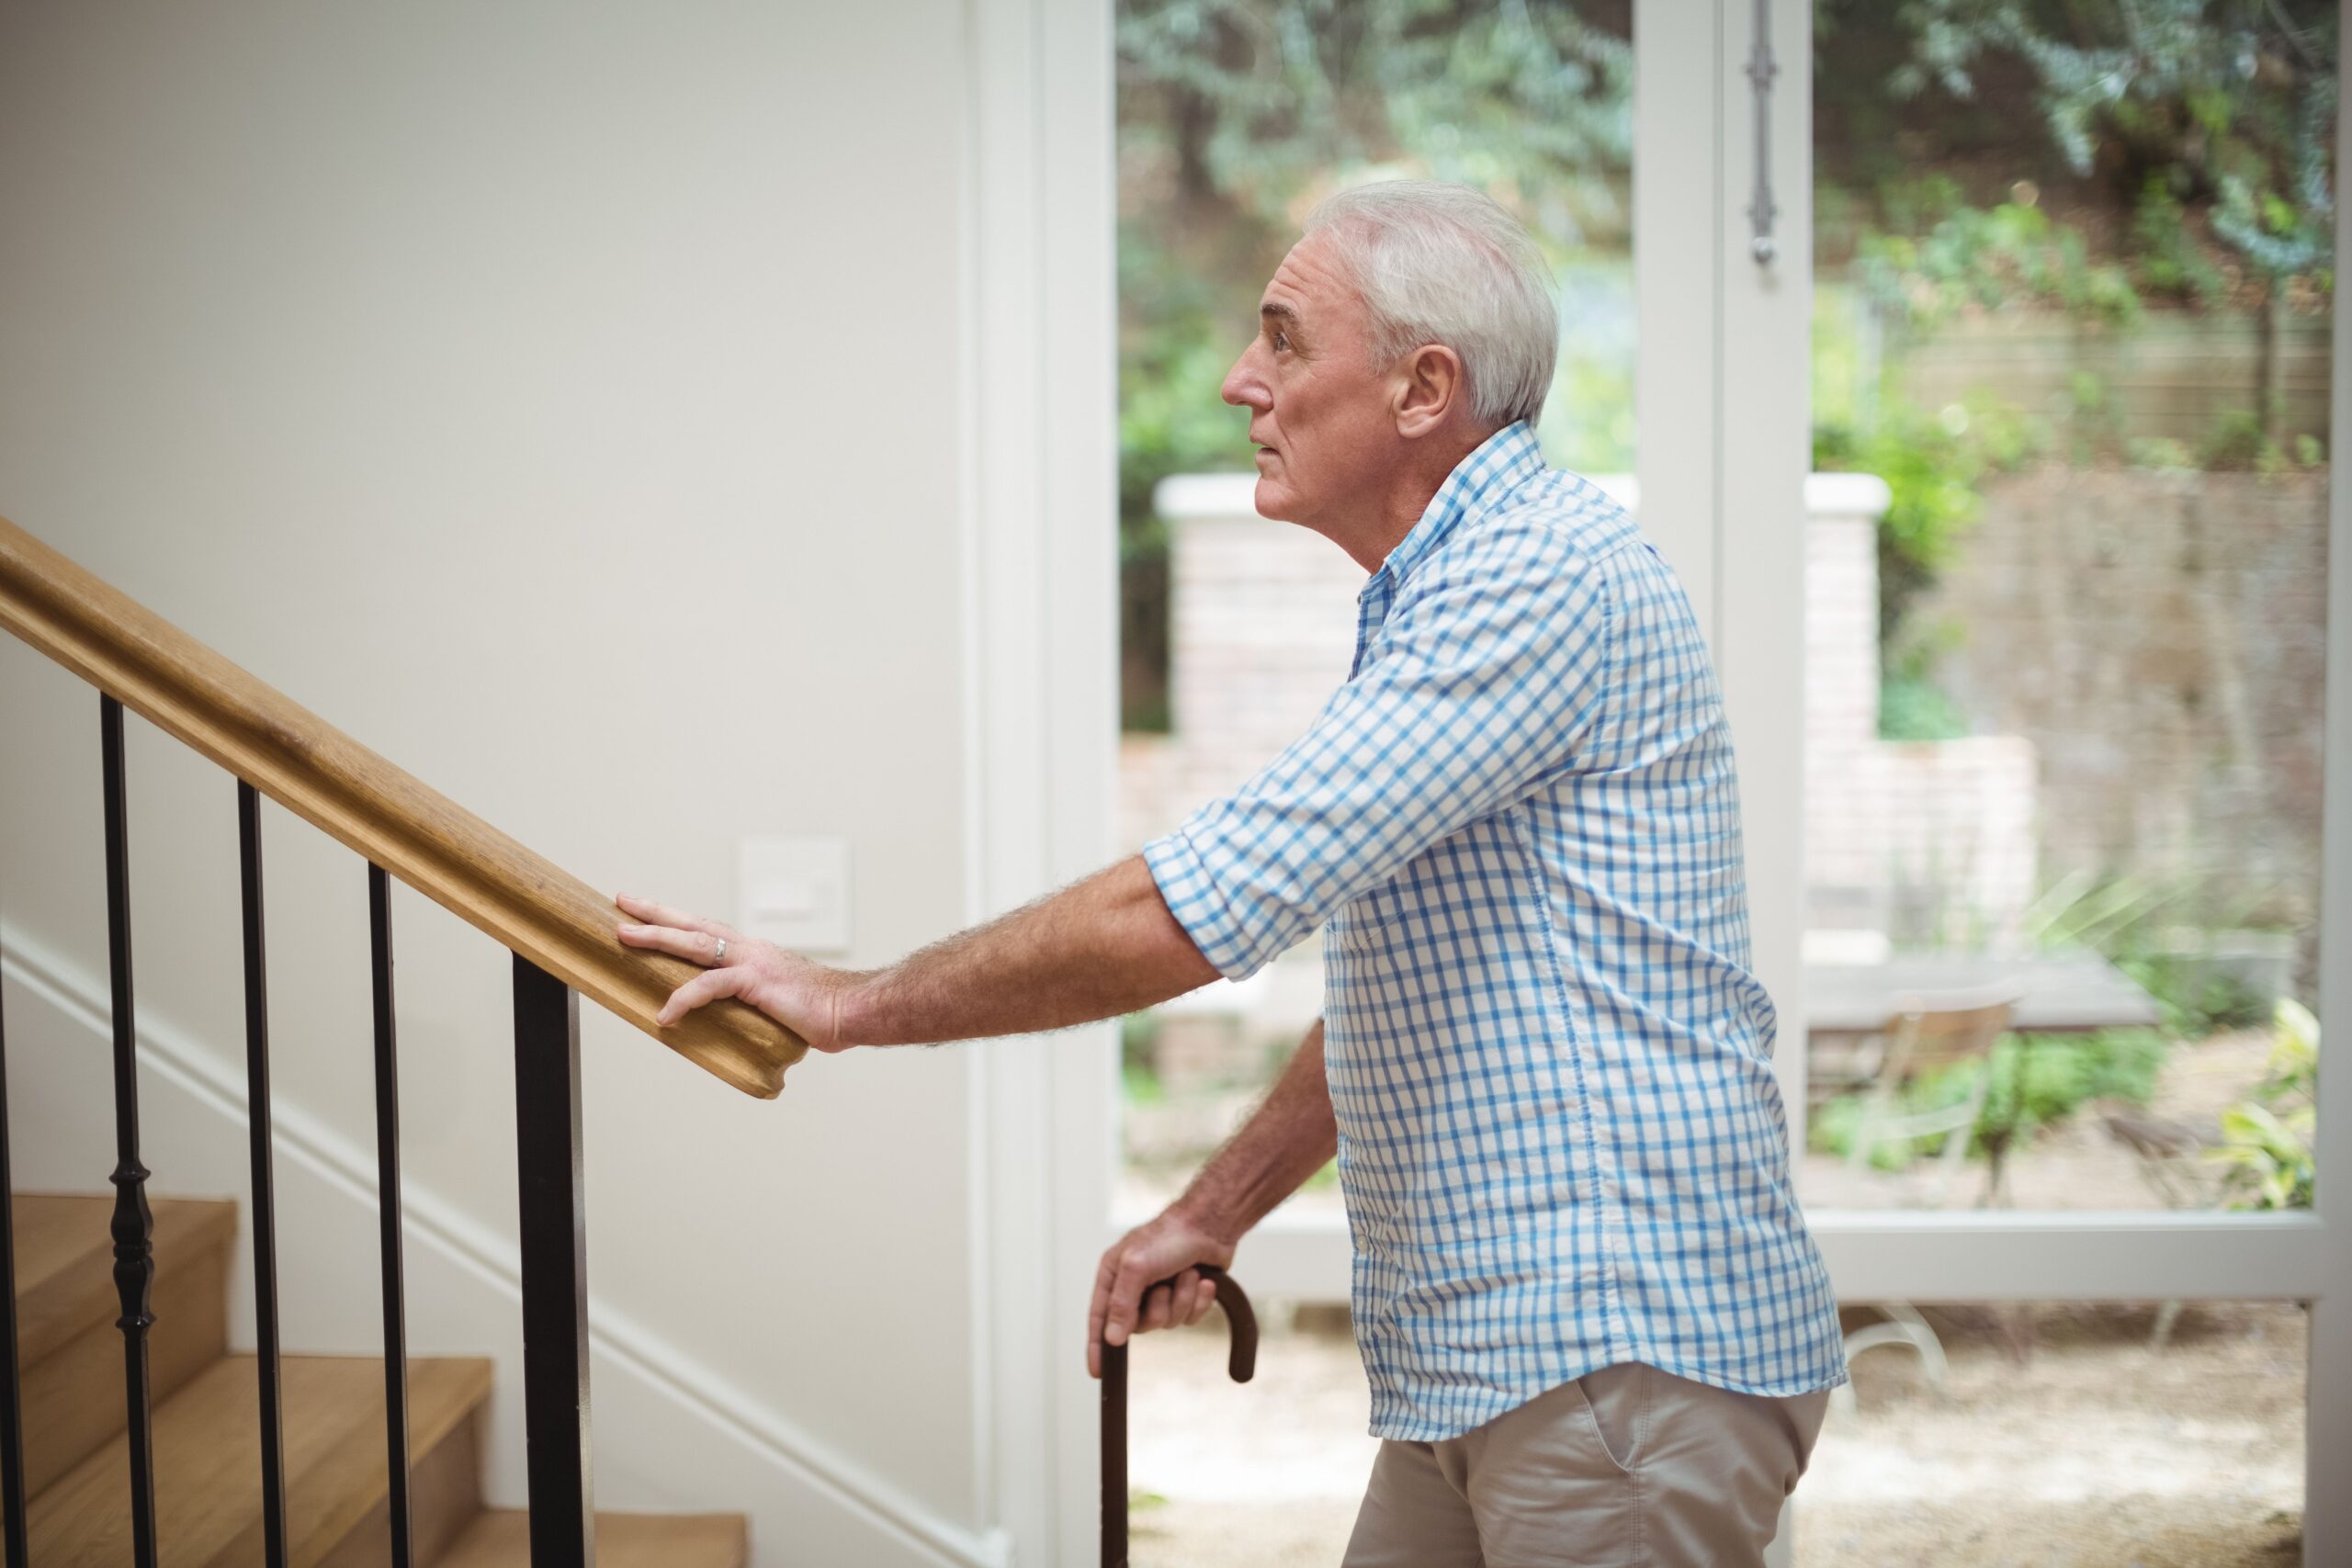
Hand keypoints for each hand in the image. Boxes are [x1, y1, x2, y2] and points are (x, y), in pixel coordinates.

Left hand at [614, 892, 856, 1050]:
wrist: (854, 1009)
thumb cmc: (825, 1013)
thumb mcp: (780, 1007)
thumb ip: (757, 1009)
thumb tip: (742, 1029)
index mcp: (755, 954)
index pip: (709, 931)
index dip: (678, 921)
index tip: (650, 914)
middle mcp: (751, 950)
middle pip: (694, 925)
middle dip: (656, 914)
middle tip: (623, 903)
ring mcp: (753, 961)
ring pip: (695, 943)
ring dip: (657, 937)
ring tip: (626, 936)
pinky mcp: (755, 980)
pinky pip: (709, 987)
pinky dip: (684, 999)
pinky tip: (665, 1014)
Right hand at [1087, 1204, 1235, 1377]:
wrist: (1211, 1224)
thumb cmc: (1169, 1236)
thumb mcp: (1136, 1267)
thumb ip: (1121, 1303)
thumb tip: (1111, 1338)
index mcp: (1114, 1276)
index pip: (1099, 1318)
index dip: (1097, 1346)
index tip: (1098, 1372)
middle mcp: (1134, 1286)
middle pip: (1140, 1325)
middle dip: (1159, 1309)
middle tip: (1165, 1286)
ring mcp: (1161, 1292)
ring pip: (1168, 1322)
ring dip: (1182, 1300)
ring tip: (1187, 1274)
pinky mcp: (1185, 1295)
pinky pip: (1189, 1317)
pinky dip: (1198, 1300)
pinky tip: (1202, 1280)